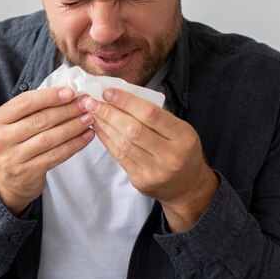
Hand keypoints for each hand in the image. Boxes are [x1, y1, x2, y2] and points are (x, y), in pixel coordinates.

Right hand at [0, 87, 93, 214]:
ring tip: (89, 118)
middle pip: (39, 120)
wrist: (5, 182)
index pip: (25, 103)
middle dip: (66, 110)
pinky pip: (56, 155)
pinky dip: (74, 145)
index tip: (71, 92)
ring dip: (73, 127)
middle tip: (85, 104)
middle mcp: (1, 139)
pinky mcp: (28, 172)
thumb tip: (66, 93)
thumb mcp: (11, 125)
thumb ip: (31, 110)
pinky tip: (86, 136)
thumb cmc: (13, 145)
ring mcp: (13, 158)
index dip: (50, 96)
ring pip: (50, 138)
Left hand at [82, 89, 218, 232]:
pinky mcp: (141, 181)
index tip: (108, 92)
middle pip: (133, 130)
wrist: (188, 186)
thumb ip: (155, 115)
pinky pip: (120, 157)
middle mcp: (171, 156)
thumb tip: (120, 97)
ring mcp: (155, 171)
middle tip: (91, 101)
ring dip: (104, 126)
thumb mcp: (180, 129)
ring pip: (123, 144)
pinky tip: (99, 128)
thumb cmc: (181, 150)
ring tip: (92, 113)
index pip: (150, 114)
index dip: (126, 102)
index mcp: (184, 136)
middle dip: (109, 113)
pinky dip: (107, 140)